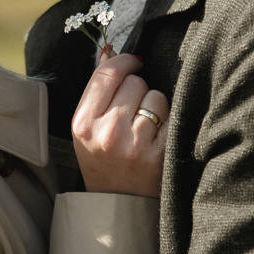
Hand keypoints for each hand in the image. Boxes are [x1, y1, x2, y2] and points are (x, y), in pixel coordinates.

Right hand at [72, 52, 168, 196]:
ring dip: (154, 106)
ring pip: (155, 96)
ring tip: (144, 127)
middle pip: (134, 82)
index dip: (124, 61)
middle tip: (132, 111)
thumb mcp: (88, 127)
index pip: (107, 74)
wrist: (118, 203)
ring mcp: (134, 145)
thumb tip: (110, 50)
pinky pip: (170, 115)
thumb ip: (97, 89)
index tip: (133, 62)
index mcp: (83, 124)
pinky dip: (167, 121)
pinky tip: (157, 136)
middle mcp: (107, 133)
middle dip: (137, 90)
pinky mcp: (159, 154)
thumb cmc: (102, 159)